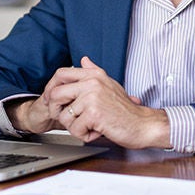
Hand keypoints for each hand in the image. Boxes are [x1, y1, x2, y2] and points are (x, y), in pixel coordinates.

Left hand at [45, 57, 169, 148]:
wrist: (142, 125)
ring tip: (90, 126)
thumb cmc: (126, 109)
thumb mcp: (109, 84)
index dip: (52, 88)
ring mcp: (92, 98)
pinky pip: (75, 129)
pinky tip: (96, 132)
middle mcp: (92, 83)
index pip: (61, 74)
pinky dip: (84, 135)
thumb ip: (94, 72)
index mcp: (94, 75)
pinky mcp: (94, 114)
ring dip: (74, 127)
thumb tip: (84, 60)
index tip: (54, 101)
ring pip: (64, 116)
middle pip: (55, 94)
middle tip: (68, 119)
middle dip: (56, 110)